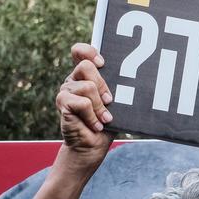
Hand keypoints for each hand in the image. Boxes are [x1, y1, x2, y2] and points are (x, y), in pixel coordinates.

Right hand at [55, 43, 114, 165]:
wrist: (92, 147)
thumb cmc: (106, 123)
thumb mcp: (115, 102)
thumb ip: (116, 87)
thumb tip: (136, 78)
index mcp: (85, 75)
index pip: (80, 52)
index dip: (89, 52)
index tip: (103, 63)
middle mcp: (73, 80)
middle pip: (86, 67)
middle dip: (103, 86)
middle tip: (110, 102)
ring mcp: (65, 91)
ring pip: (87, 87)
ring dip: (100, 107)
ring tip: (103, 119)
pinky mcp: (62, 103)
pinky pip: (82, 103)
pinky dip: (92, 116)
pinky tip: (95, 125)